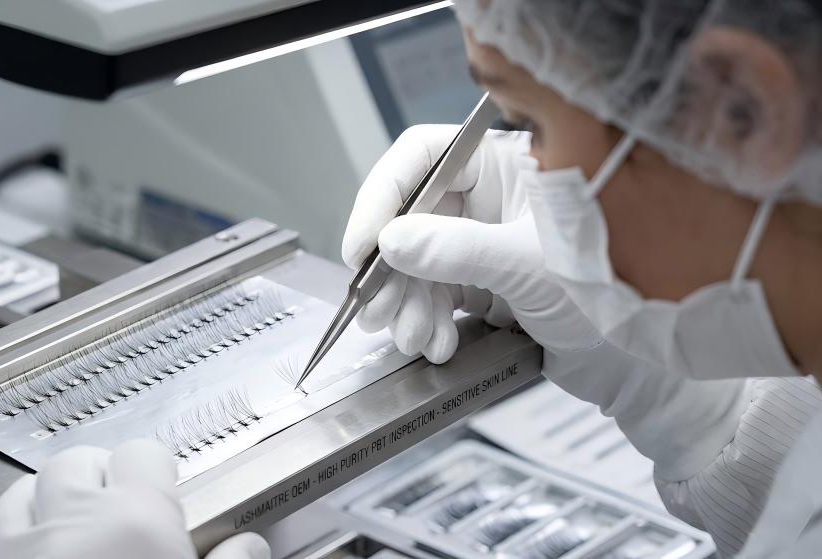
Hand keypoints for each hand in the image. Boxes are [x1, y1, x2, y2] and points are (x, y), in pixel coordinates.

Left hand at [0, 440, 268, 558]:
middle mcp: (70, 522)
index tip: (164, 491)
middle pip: (75, 462)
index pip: (142, 454)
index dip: (155, 470)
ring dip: (45, 501)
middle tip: (118, 509)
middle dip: (97, 477)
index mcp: (135, 521)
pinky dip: (9, 543)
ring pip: (21, 493)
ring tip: (69, 528)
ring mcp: (18, 550)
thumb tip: (247, 548)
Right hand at [342, 125, 599, 360]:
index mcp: (507, 164)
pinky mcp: (482, 281)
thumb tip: (392, 242)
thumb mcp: (530, 264)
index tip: (364, 245)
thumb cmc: (615, 286)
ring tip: (414, 336)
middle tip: (378, 309)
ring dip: (407, 304)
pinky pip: (434, 294)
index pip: (423, 157)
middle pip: (410, 217)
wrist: (645, 356)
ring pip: (416, 262)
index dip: (383, 196)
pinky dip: (428, 321)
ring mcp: (483, 239)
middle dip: (392, 269)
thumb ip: (457, 250)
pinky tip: (437, 343)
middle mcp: (490, 196)